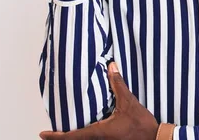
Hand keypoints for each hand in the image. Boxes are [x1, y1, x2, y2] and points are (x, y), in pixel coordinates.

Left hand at [39, 62, 158, 139]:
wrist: (155, 139)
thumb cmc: (141, 125)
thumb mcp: (129, 102)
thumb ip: (118, 84)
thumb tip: (111, 66)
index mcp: (99, 132)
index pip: (72, 136)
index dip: (55, 136)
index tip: (43, 134)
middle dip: (61, 139)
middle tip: (49, 135)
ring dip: (74, 139)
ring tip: (63, 134)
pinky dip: (85, 139)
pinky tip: (85, 134)